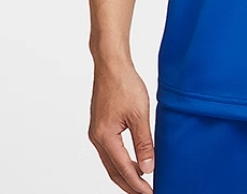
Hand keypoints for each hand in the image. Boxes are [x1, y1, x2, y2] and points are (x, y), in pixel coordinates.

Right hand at [88, 60, 154, 193]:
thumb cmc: (124, 84)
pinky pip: (110, 151)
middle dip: (130, 185)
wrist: (111, 64)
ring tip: (142, 182)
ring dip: (125, 174)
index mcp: (105, 137)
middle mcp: (97, 137)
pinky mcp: (100, 125)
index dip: (138, 184)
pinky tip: (132, 161)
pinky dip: (121, 161)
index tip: (150, 193)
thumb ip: (144, 142)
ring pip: (111, 162)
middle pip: (113, 170)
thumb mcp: (140, 114)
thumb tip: (148, 167)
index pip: (123, 169)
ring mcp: (97, 132)